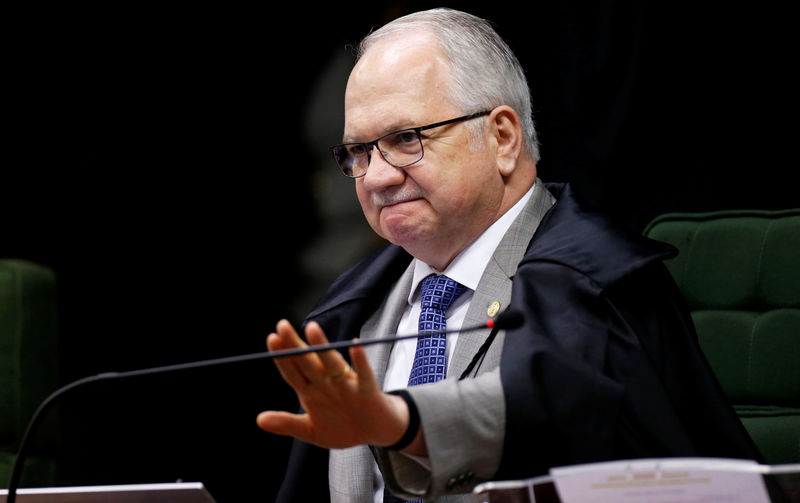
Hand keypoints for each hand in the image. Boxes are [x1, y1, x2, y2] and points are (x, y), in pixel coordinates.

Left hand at [257, 319, 411, 449]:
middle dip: (295, 345)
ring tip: (312, 329)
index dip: (282, 358)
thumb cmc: (342, 427)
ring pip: (332, 362)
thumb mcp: (311, 431)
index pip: (293, 371)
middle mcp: (327, 382)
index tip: (271, 339)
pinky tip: (355, 345)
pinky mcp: (367, 389)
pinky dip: (360, 360)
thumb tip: (258, 420)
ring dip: (323, 347)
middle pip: (308, 361)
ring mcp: (347, 384)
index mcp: (311, 390)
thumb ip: (287, 423)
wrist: (375, 432)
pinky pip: (363, 373)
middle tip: (281, 326)